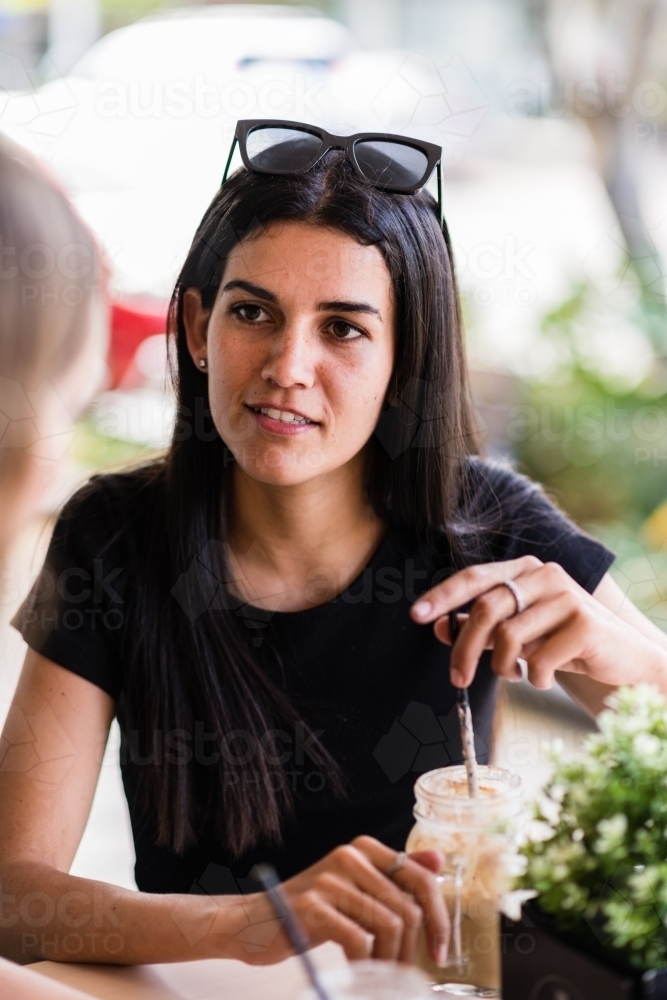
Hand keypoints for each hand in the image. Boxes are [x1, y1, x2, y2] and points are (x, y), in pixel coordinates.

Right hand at [229, 836, 448, 964]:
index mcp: (364, 848)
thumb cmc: (310, 912)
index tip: (438, 950)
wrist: (252, 922)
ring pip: (387, 925)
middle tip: (402, 973)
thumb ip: (395, 877)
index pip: (420, 878)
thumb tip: (438, 860)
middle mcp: (349, 855)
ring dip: (389, 960)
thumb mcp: (356, 891)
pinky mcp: (311, 905)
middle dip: (411, 949)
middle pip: (407, 907)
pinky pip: (358, 940)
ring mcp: (329, 879)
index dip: (437, 918)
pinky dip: (364, 963)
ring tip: (378, 974)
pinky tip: (357, 971)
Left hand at [410, 556, 666, 690]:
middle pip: (486, 609)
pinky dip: (535, 678)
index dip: (443, 596)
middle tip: (456, 678)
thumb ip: (482, 628)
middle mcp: (545, 574)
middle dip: (464, 648)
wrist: (621, 658)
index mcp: (525, 569)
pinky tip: (545, 678)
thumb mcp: (519, 633)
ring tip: (515, 675)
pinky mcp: (585, 623)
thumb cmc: (562, 642)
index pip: (475, 577)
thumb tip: (440, 627)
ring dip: (504, 667)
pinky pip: (540, 659)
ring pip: (509, 636)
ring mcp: (567, 596)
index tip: (416, 615)